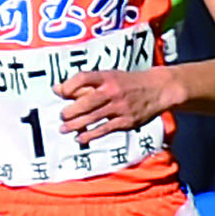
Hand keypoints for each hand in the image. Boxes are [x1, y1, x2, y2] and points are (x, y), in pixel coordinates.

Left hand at [56, 68, 170, 146]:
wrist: (158, 89)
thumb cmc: (128, 83)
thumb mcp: (109, 77)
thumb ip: (84, 84)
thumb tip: (56, 89)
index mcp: (107, 77)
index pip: (83, 78)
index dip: (69, 86)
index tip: (60, 93)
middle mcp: (112, 91)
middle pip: (86, 102)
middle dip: (70, 111)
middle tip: (61, 116)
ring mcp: (120, 107)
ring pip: (93, 118)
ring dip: (75, 125)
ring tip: (64, 129)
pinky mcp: (126, 121)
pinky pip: (104, 129)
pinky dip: (90, 135)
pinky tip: (80, 138)